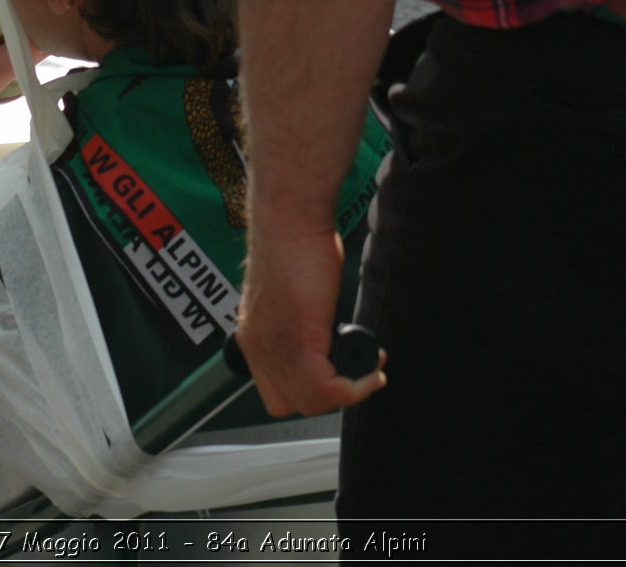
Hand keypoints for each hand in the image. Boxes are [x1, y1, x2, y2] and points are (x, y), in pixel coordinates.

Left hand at [236, 225, 385, 416]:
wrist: (289, 222)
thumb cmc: (293, 243)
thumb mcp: (293, 293)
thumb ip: (303, 320)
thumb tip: (327, 333)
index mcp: (253, 338)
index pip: (275, 390)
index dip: (308, 390)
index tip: (336, 374)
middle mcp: (259, 350)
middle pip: (290, 403)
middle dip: (328, 395)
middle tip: (356, 373)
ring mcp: (277, 350)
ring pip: (312, 402)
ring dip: (348, 392)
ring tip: (369, 369)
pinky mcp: (300, 344)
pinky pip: (328, 390)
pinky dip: (356, 387)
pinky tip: (372, 370)